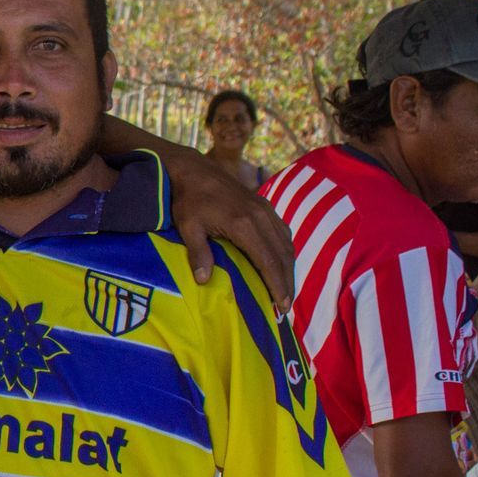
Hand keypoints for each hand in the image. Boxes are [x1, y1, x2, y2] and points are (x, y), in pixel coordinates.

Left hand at [165, 149, 296, 310]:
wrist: (194, 169)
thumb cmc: (188, 200)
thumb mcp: (188, 226)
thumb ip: (198, 253)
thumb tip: (203, 281)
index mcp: (244, 225)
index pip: (268, 262)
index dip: (277, 285)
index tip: (282, 306)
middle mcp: (262, 217)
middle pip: (282, 256)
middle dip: (287, 282)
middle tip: (286, 307)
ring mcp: (266, 210)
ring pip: (286, 244)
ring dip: (289, 268)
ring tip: (285, 290)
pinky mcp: (265, 205)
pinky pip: (283, 232)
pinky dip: (286, 251)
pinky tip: (281, 264)